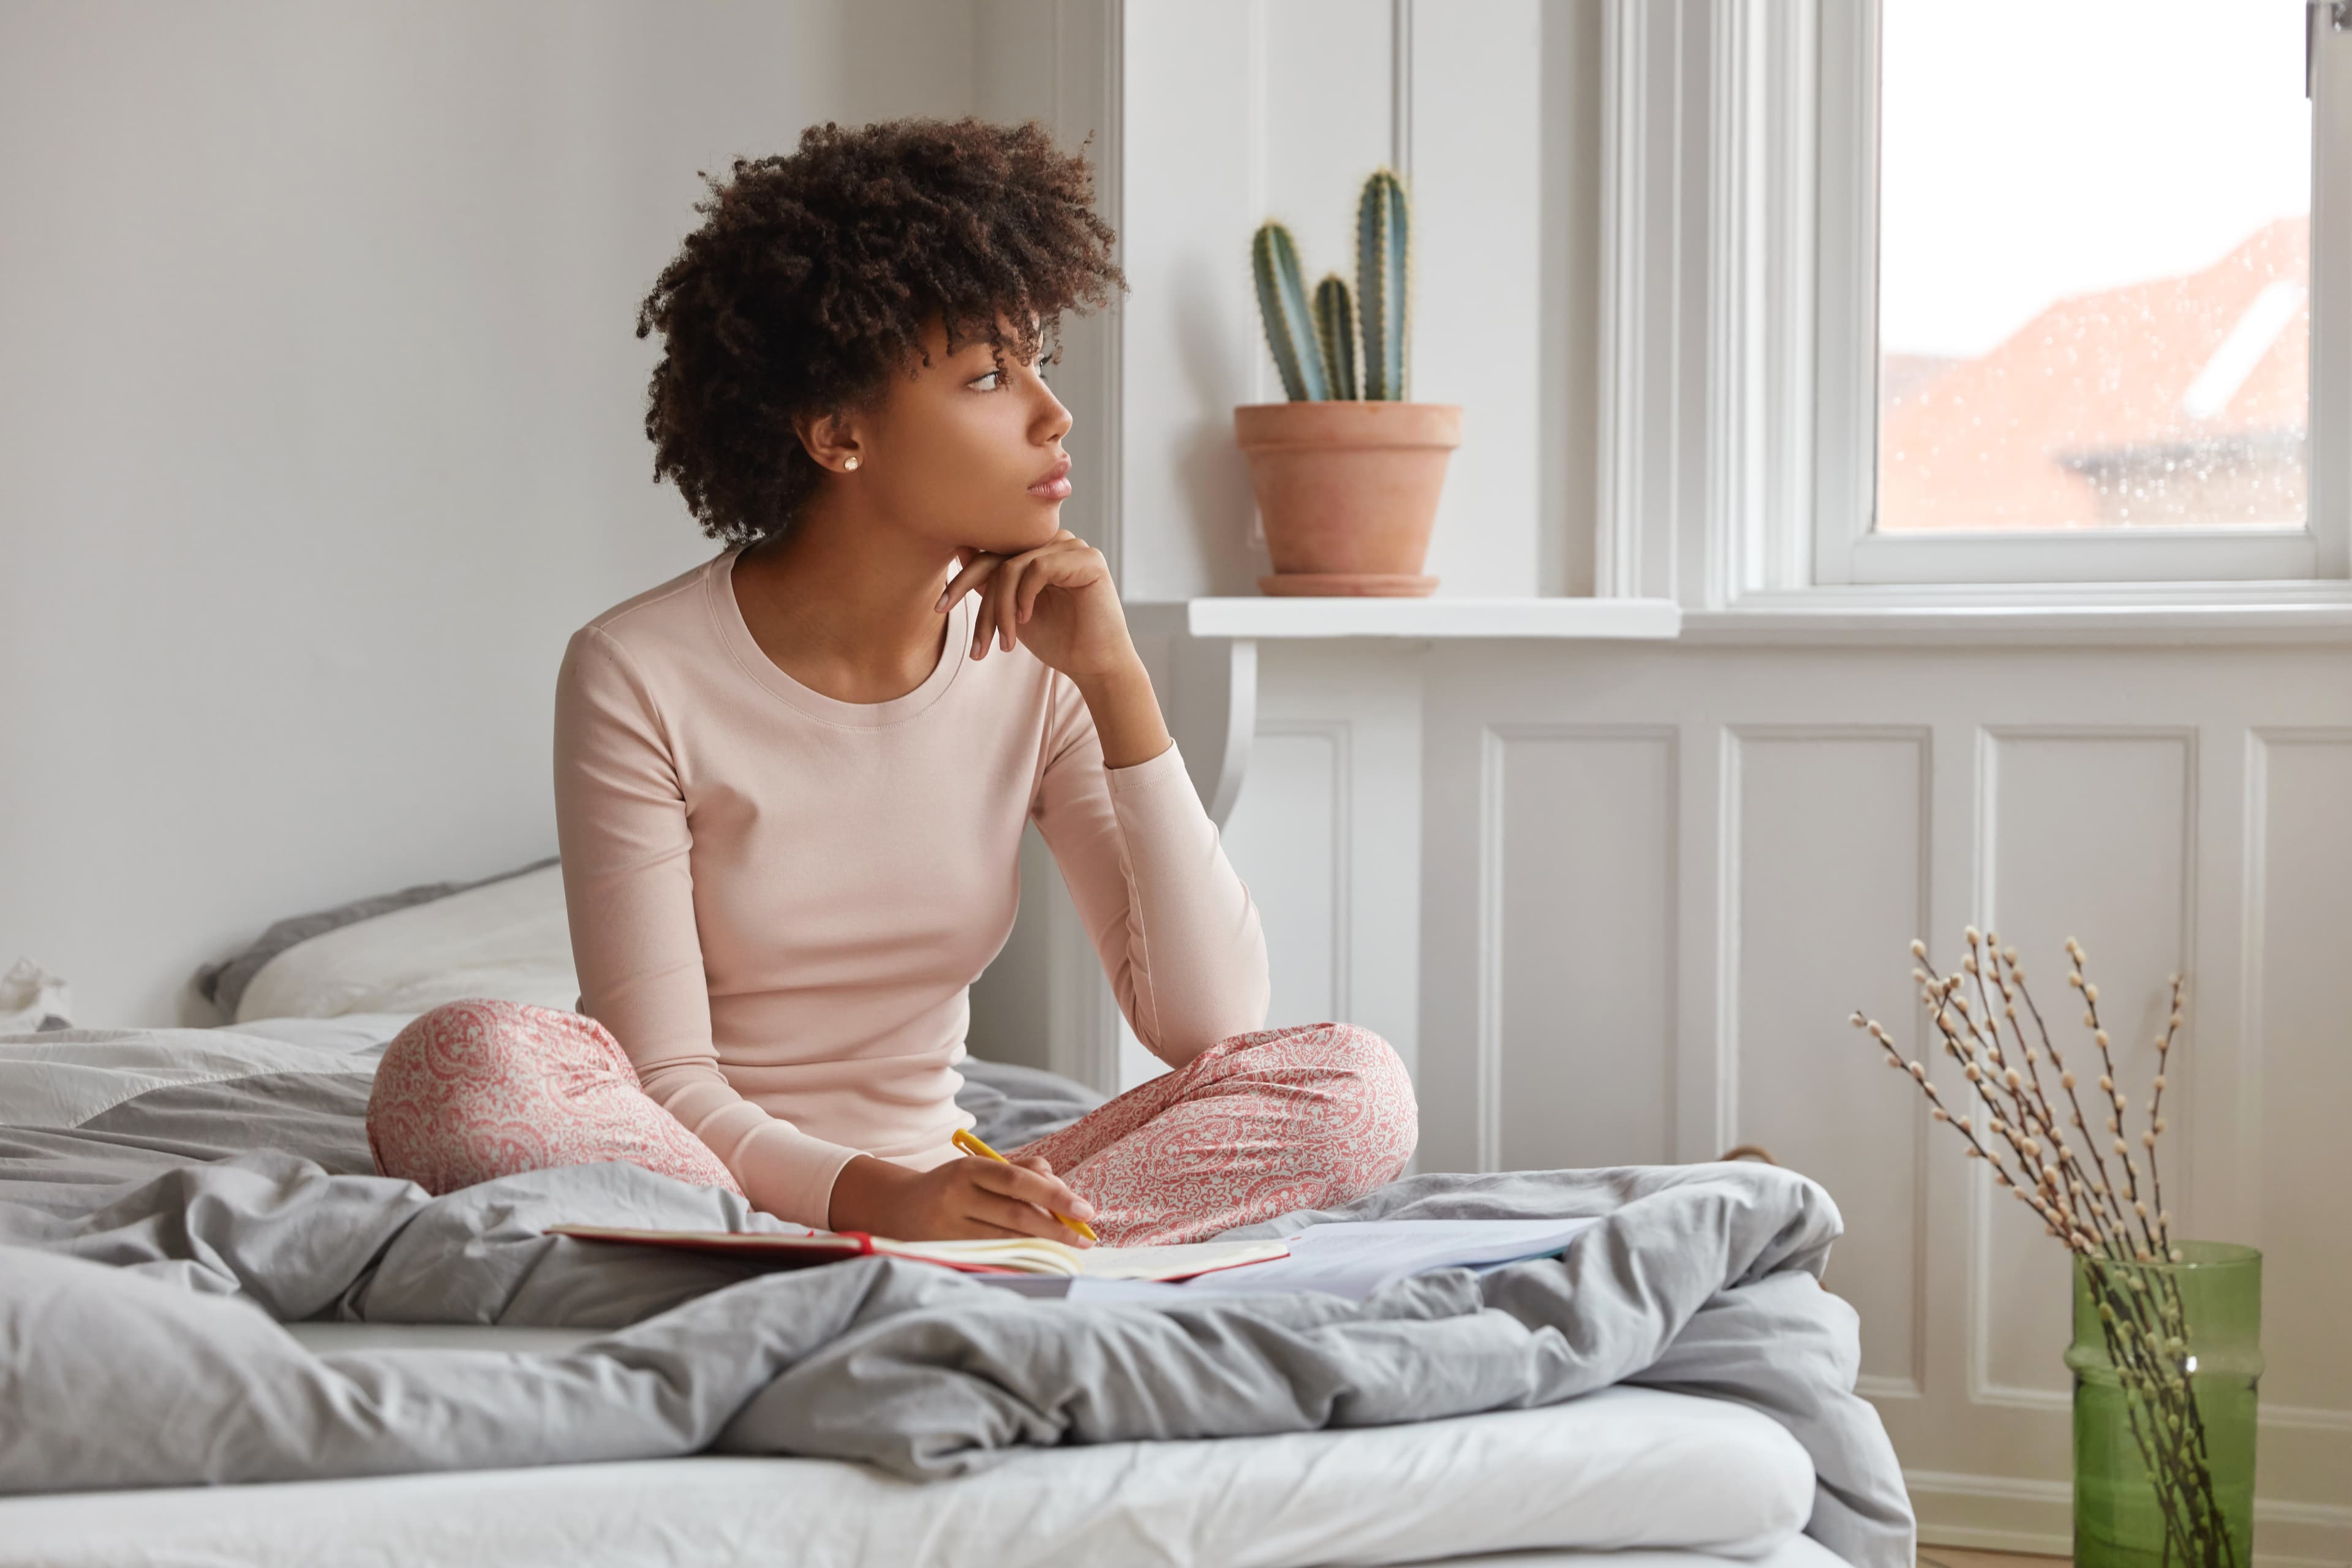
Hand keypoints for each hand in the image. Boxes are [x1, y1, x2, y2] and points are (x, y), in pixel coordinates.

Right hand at [826, 1150, 1096, 1245]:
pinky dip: (1019, 1258)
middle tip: (1085, 1237)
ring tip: (1070, 1247)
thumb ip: (1019, 1170)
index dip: (1054, 1195)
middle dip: (1056, 1226)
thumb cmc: (950, 1187)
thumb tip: (1057, 1181)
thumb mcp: (977, 1169)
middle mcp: (956, 1198)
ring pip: (1006, 1240)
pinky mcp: (945, 1254)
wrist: (892, 1208)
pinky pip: (991, 1257)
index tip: (1085, 1210)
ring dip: (1042, 1245)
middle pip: (1016, 1214)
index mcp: (967, 1170)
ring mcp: (949, 1230)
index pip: (1017, 1181)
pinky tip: (1039, 1260)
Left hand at [934, 531, 1133, 680]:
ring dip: (1001, 608)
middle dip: (978, 600)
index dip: (962, 579)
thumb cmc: (1058, 640)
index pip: (991, 554)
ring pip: (1014, 566)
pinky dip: (1024, 596)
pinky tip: (1025, 620)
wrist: (1095, 665)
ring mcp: (1073, 548)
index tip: (939, 608)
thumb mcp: (1012, 611)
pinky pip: (1038, 567)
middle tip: (973, 640)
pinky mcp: (1088, 560)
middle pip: (999, 559)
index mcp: (1038, 551)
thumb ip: (992, 582)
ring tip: (1005, 641)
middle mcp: (1055, 543)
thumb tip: (961, 549)